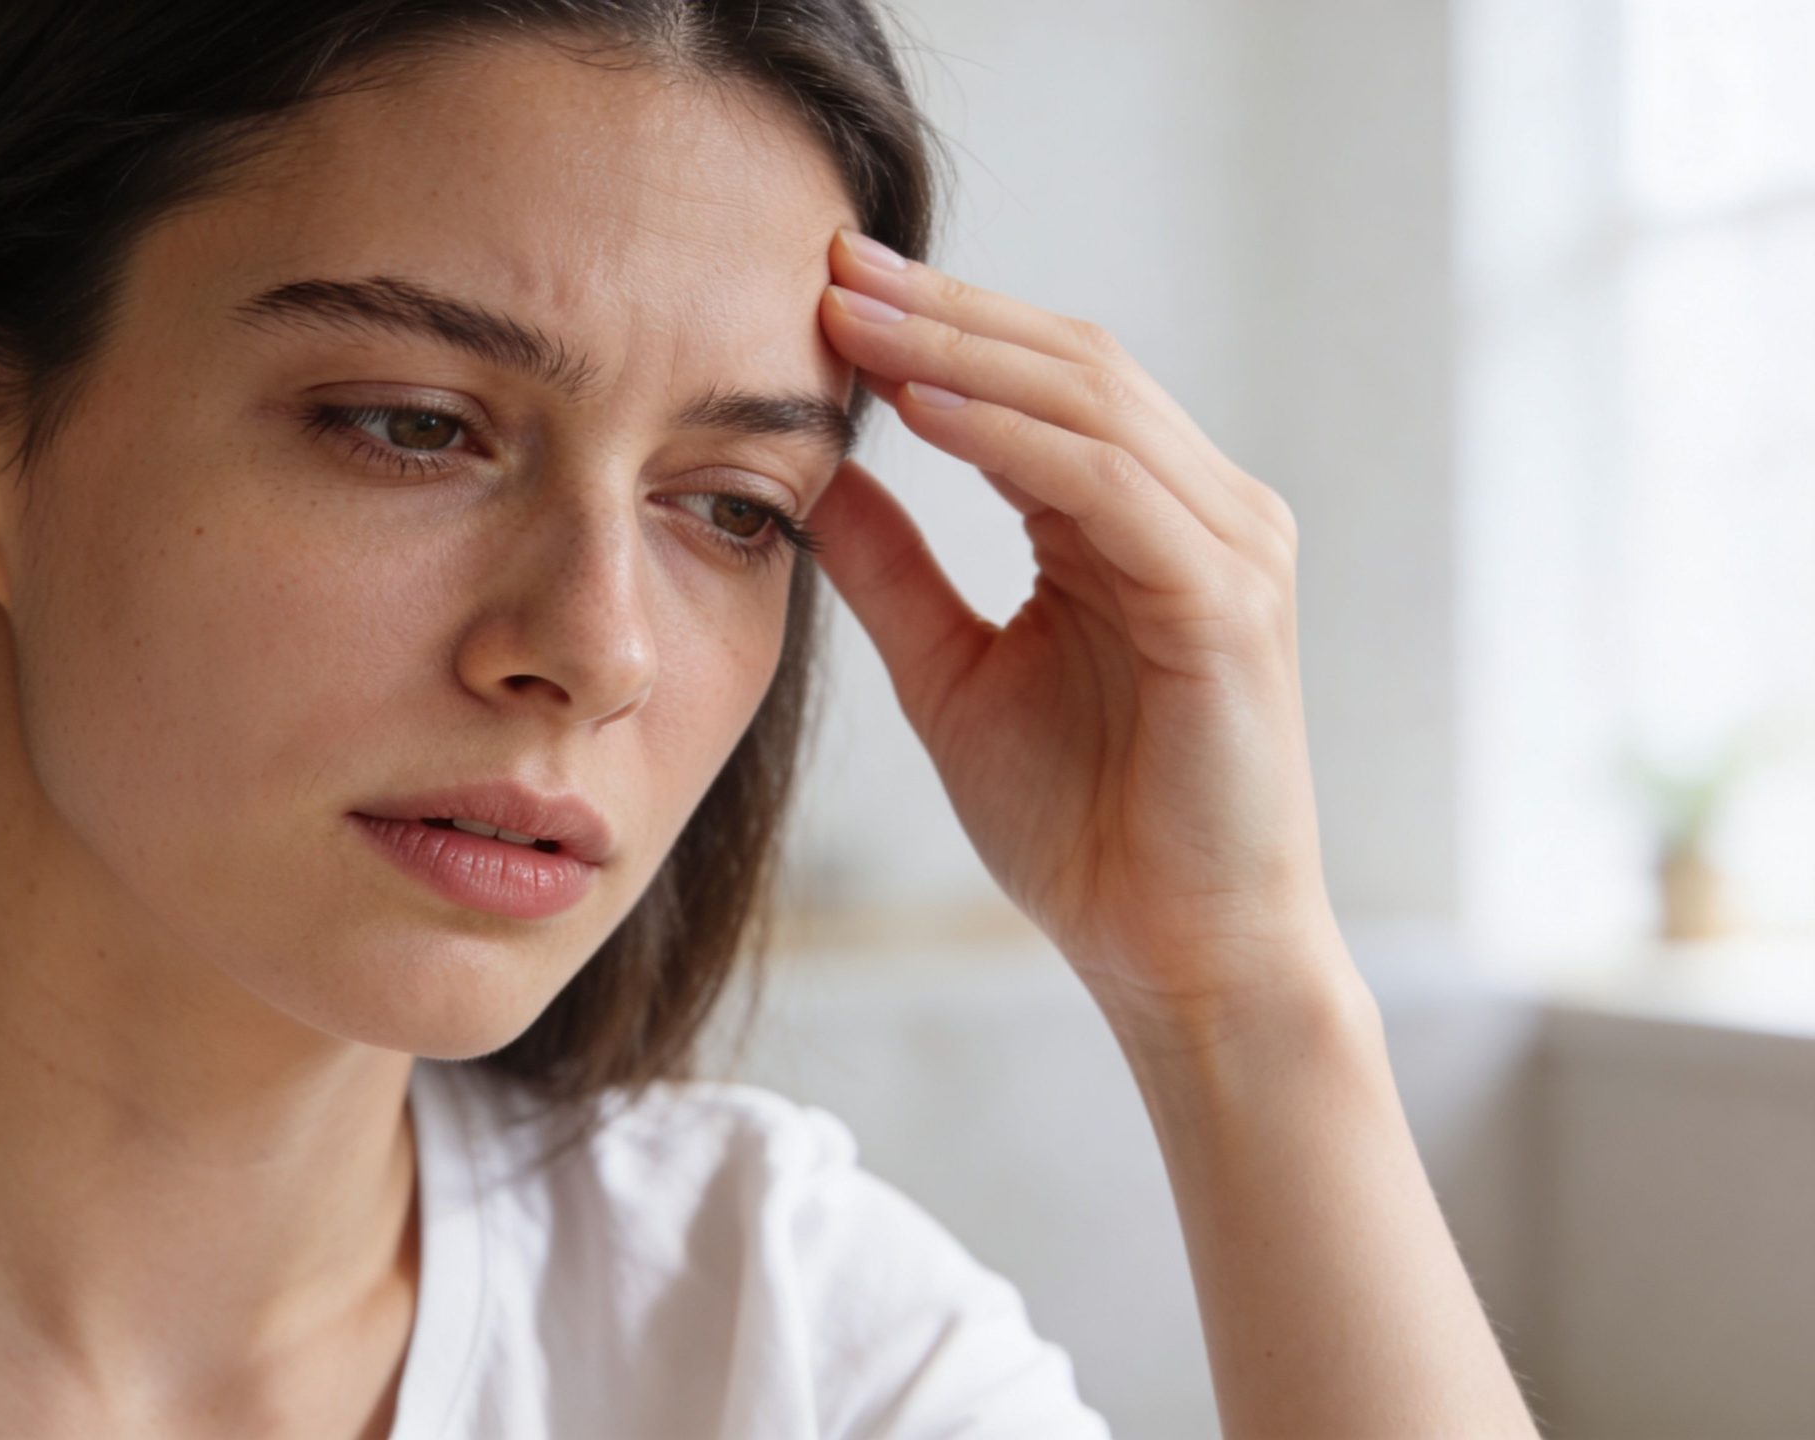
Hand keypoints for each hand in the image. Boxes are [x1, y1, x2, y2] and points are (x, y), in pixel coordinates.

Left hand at [805, 228, 1352, 1039]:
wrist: (1172, 955)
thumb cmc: (1084, 826)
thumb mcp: (951, 674)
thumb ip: (894, 569)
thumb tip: (815, 475)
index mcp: (1136, 521)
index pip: (1036, 385)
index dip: (932, 329)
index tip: (818, 289)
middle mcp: (1199, 513)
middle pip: (1069, 364)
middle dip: (942, 311)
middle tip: (829, 265)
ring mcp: (1227, 550)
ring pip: (1092, 405)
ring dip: (964, 354)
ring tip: (855, 317)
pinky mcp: (1229, 604)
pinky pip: (1111, 489)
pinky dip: (1011, 441)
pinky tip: (923, 410)